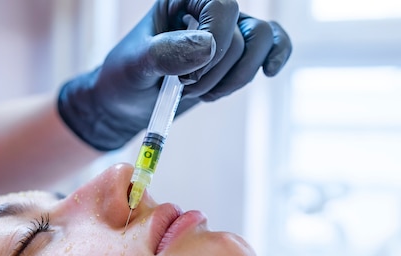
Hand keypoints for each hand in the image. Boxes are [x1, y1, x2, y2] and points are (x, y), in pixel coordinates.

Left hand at [58, 0, 291, 150]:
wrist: (126, 101)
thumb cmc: (125, 77)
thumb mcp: (135, 65)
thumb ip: (166, 53)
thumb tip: (208, 46)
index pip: (222, 6)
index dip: (216, 43)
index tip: (186, 77)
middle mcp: (206, 9)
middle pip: (242, 35)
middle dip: (216, 73)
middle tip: (183, 88)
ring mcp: (225, 30)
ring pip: (261, 42)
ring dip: (236, 78)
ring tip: (203, 94)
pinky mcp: (236, 54)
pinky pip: (273, 43)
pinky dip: (276, 57)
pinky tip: (269, 72)